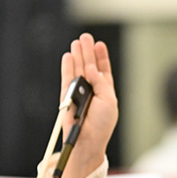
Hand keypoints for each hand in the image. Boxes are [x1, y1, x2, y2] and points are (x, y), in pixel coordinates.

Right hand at [57, 32, 119, 177]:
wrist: (87, 140)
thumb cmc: (101, 124)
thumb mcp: (109, 101)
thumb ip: (101, 83)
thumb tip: (91, 68)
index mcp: (105, 93)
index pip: (103, 71)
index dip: (101, 58)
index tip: (99, 44)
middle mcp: (91, 91)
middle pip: (89, 66)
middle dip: (88, 52)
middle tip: (86, 36)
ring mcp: (78, 93)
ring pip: (78, 70)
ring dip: (78, 55)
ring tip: (77, 41)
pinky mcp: (67, 96)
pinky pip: (67, 78)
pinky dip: (68, 67)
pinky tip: (68, 56)